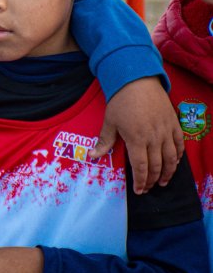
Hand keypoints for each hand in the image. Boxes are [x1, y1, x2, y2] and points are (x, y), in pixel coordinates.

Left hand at [89, 76, 182, 192]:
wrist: (138, 81)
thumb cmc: (121, 101)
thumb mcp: (109, 122)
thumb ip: (104, 141)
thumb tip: (92, 156)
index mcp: (136, 139)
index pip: (141, 167)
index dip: (141, 181)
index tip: (139, 191)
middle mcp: (154, 138)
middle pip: (156, 166)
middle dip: (152, 180)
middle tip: (148, 188)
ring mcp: (166, 131)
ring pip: (171, 159)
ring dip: (168, 172)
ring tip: (163, 182)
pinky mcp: (174, 125)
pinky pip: (180, 145)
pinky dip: (178, 157)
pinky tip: (174, 164)